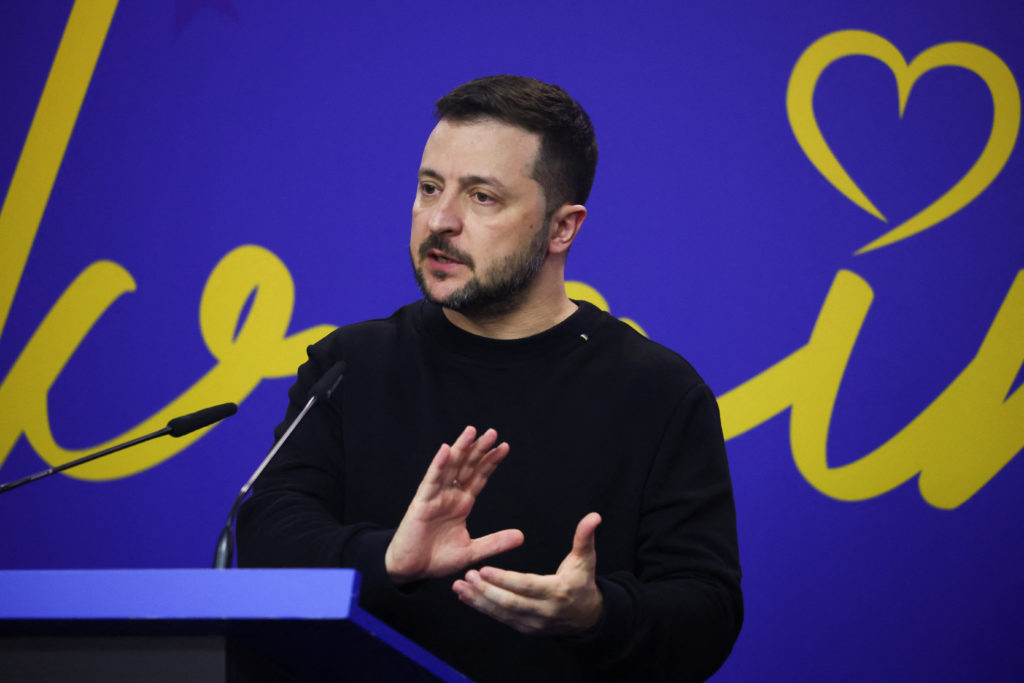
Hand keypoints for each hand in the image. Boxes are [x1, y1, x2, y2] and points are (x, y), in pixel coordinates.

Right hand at [385, 426, 523, 584]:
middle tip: (493, 432)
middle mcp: (450, 496)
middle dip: (479, 450)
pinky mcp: (421, 503)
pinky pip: (431, 480)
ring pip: (450, 467)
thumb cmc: (437, 559)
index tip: (504, 446)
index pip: (479, 477)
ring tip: (472, 431)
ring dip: (460, 449)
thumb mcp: (472, 551)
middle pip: (467, 467)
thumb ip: (495, 542)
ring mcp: (435, 497)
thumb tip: (521, 536)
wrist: (412, 570)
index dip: (490, 462)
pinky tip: (447, 449)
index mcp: (462, 504)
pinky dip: (439, 464)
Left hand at [452, 512, 603, 635]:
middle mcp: (543, 611)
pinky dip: (482, 608)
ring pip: (501, 613)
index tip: (484, 569)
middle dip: (485, 591)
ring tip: (459, 586)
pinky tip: (466, 597)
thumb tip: (594, 516)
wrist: (586, 617)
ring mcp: (533, 623)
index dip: (504, 579)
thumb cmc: (581, 582)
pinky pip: (500, 618)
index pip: (527, 586)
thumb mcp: (586, 560)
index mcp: (557, 592)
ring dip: (478, 600)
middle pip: (510, 603)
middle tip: (466, 576)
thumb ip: (585, 537)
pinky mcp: (524, 628)